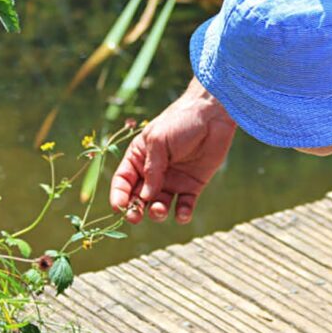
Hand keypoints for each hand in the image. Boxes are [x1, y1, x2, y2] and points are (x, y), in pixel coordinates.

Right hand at [109, 77, 235, 223]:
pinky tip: (182, 214)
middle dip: (134, 210)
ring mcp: (172, 181)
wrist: (212, 115)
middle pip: (138, 198)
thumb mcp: (159, 141)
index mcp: (139, 158)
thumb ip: (152, 169)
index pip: (123, 181)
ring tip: (160, 209)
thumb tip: (145, 198)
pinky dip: (182, 214)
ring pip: (159, 206)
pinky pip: (184, 206)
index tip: (119, 207)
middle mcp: (153, 173)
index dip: (119, 196)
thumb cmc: (180, 121)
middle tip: (135, 217)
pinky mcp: (192, 186)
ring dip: (157, 213)